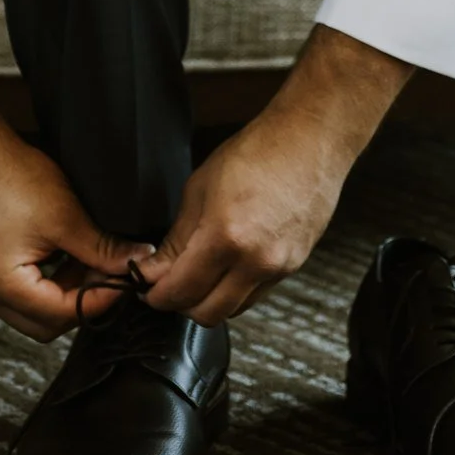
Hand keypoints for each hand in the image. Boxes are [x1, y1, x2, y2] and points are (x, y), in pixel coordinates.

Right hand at [0, 34, 151, 341]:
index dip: (98, 301)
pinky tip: (66, 256)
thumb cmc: (9, 175)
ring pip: (34, 312)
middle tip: (109, 273)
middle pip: (45, 324)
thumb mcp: (65, 215)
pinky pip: (21, 294)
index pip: (59, 315)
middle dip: (81, 302)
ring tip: (90, 261)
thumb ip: (102, 249)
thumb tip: (136, 263)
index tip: (125, 281)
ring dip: (65, 293)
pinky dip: (48, 283)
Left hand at [139, 108, 344, 324]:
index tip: (147, 285)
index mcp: (226, 237)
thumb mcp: (200, 188)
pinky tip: (227, 265)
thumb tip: (155, 268)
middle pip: (207, 314)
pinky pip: (256, 294)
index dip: (156, 294)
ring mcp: (279, 267)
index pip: (180, 290)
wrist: (307, 141)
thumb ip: (176, 238)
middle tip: (168, 283)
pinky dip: (235, 290)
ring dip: (209, 301)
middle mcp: (255, 261)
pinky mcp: (294, 266)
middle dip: (180, 303)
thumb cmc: (256, 153)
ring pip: (233, 310)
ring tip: (198, 274)